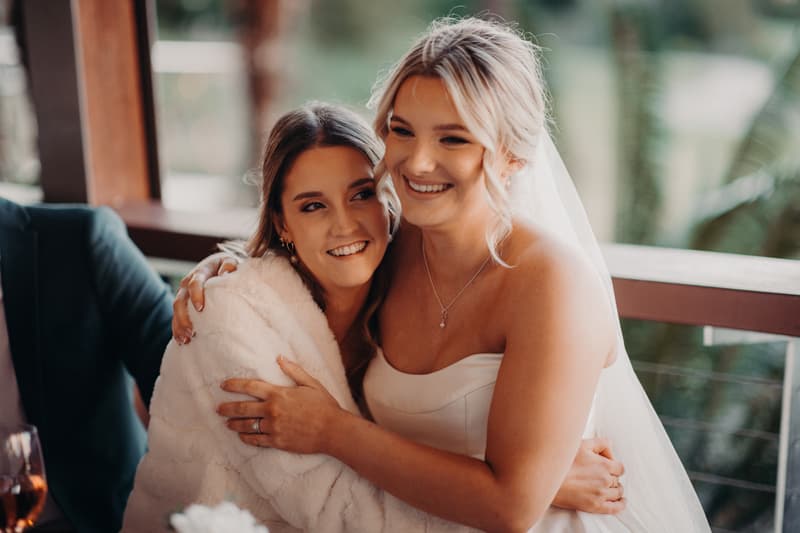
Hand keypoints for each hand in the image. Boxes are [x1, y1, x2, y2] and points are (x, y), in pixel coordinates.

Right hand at [172, 252, 238, 343]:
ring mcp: (184, 294)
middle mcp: (188, 283)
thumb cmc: (228, 267)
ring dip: (179, 326)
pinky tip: (181, 341)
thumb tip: (225, 273)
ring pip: (176, 311)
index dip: (196, 295)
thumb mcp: (231, 262)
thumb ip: (229, 265)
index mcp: (200, 272)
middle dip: (183, 317)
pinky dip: (177, 329)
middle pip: (180, 300)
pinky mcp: (184, 305)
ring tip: (185, 340)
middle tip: (191, 332)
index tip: (200, 308)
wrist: (219, 267)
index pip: (195, 283)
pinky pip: (176, 317)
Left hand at [218, 356, 343, 454]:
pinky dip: (246, 438)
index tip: (223, 385)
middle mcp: (272, 410)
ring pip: (246, 425)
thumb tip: (279, 358)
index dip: (234, 385)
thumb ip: (293, 370)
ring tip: (226, 424)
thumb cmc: (324, 405)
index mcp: (278, 394)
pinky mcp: (277, 442)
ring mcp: (273, 428)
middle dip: (227, 408)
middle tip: (218, 408)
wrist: (332, 430)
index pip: (250, 387)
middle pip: (242, 408)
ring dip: (234, 424)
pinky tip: (242, 437)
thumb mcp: (311, 383)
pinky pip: (256, 440)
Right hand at [552, 437, 625, 513]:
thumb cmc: (563, 460)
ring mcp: (600, 494)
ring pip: (618, 493)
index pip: (620, 468)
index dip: (614, 467)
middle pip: (618, 480)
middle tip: (601, 476)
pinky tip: (621, 502)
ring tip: (609, 488)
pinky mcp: (594, 506)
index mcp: (604, 464)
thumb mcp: (582, 444)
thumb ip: (600, 443)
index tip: (608, 467)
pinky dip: (620, 505)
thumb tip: (611, 448)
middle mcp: (605, 480)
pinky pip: (615, 508)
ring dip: (615, 489)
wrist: (548, 478)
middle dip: (612, 478)